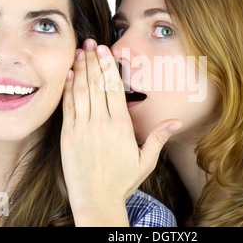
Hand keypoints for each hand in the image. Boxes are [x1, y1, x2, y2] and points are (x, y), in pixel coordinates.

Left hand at [60, 39, 180, 225]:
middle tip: (90, 42)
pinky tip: (68, 75)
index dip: (108, 66)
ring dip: (80, 70)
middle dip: (93, 61)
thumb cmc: (122, 181)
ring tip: (79, 52)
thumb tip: (175, 122)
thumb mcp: (145, 161)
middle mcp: (100, 123)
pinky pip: (67, 107)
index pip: (114, 88)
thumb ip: (158, 138)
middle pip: (96, 84)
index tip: (105, 50)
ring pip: (80, 92)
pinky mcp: (68, 136)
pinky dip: (67, 89)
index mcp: (120, 126)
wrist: (96, 200)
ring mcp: (82, 128)